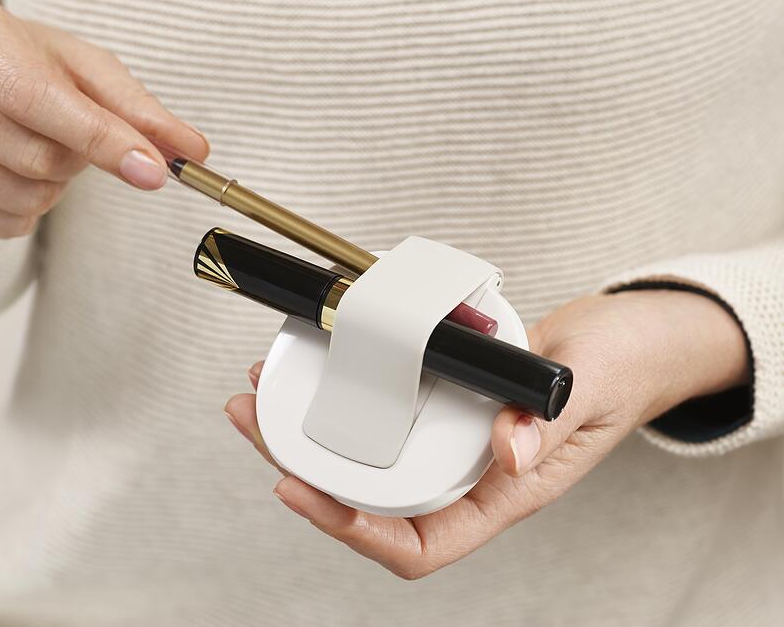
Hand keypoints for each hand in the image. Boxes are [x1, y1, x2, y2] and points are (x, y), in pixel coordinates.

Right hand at [0, 1, 207, 237]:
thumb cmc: (30, 69)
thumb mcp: (87, 73)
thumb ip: (140, 112)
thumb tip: (193, 151)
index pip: (36, 100)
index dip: (100, 140)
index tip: (154, 171)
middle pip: (37, 159)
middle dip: (75, 160)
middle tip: (65, 133)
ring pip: (23, 198)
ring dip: (53, 187)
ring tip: (34, 148)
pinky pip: (3, 225)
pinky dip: (26, 210)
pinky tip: (11, 174)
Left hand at [224, 289, 749, 578]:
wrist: (632, 338)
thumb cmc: (622, 371)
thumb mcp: (592, 389)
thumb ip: (551, 421)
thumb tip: (510, 456)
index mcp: (503, 493)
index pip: (418, 543)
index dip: (352, 530)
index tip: (297, 489)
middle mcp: (469, 474)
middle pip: (369, 499)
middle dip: (302, 468)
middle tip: (250, 418)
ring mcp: (454, 439)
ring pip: (367, 455)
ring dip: (308, 429)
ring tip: (262, 391)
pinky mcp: (447, 401)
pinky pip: (385, 410)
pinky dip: (345, 391)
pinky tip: (316, 363)